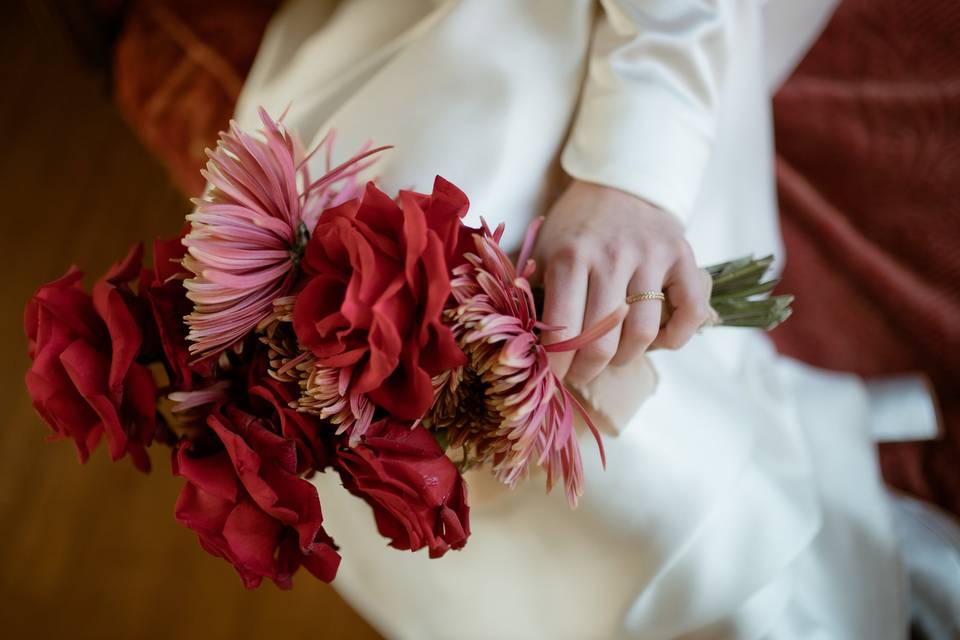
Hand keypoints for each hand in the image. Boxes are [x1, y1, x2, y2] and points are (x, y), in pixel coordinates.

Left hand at [536, 180, 710, 385]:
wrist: (620, 183)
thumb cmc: (577, 226)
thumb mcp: (546, 250)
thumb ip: (539, 292)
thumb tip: (534, 348)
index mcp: (571, 257)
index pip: (563, 330)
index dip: (557, 364)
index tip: (552, 375)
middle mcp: (612, 257)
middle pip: (603, 340)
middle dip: (587, 369)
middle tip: (580, 373)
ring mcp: (651, 257)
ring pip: (642, 333)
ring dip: (625, 358)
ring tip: (613, 356)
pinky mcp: (682, 256)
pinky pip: (689, 312)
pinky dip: (674, 338)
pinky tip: (655, 340)